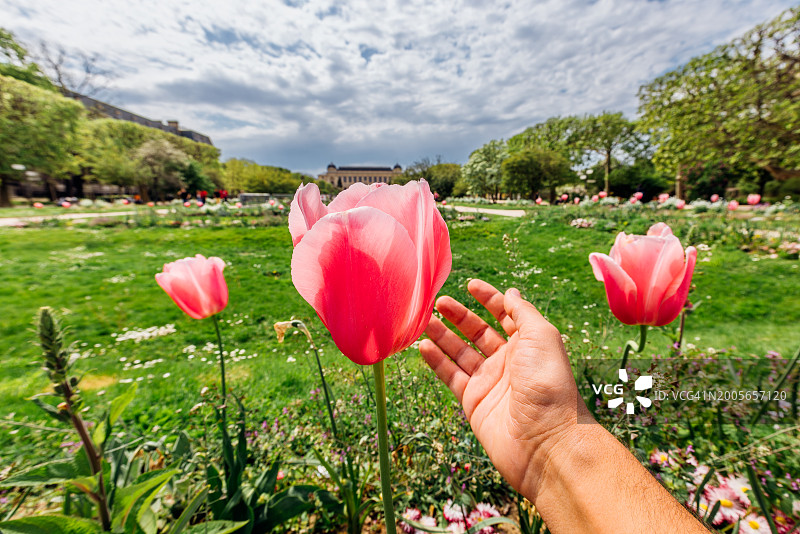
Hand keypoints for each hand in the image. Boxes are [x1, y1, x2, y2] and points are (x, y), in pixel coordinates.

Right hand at [419, 279, 589, 497]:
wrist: (545, 440)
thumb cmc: (549, 384)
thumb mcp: (541, 336)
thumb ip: (522, 312)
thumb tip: (510, 292)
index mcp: (528, 344)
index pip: (505, 315)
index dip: (488, 299)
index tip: (470, 285)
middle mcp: (508, 361)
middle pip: (478, 332)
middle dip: (459, 315)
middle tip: (439, 301)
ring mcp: (490, 381)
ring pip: (460, 352)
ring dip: (442, 335)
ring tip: (424, 320)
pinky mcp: (473, 401)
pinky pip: (450, 375)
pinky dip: (436, 360)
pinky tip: (423, 346)